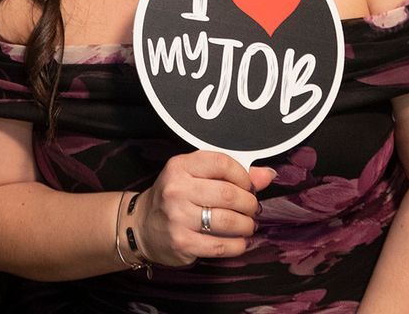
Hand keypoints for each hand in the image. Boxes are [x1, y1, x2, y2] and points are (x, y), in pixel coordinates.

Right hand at [130, 150, 273, 266]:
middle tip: (252, 208)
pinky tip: (239, 241)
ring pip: (228, 220)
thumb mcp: (195, 177)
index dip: (243, 176)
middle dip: (249, 203)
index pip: (221, 163)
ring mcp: (178, 217)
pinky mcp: (182, 242)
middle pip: (228, 194)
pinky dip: (238, 244)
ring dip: (246, 225)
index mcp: (180, 166)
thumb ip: (230, 174)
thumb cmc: (174, 198)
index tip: (248, 186)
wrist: (141, 226)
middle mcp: (176, 189)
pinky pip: (221, 245)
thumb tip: (267, 174)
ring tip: (247, 225)